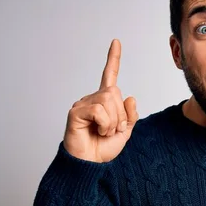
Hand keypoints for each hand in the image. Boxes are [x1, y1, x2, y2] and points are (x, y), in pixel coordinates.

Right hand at [63, 39, 138, 162]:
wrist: (91, 164)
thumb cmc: (103, 148)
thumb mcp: (125, 132)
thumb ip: (130, 115)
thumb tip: (130, 97)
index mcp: (105, 102)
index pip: (109, 76)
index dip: (113, 59)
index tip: (116, 41)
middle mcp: (93, 99)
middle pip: (115, 92)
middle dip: (120, 115)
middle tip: (112, 130)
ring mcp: (83, 104)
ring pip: (108, 100)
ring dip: (112, 121)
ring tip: (103, 132)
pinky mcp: (76, 112)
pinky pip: (99, 110)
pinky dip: (104, 123)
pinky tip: (96, 131)